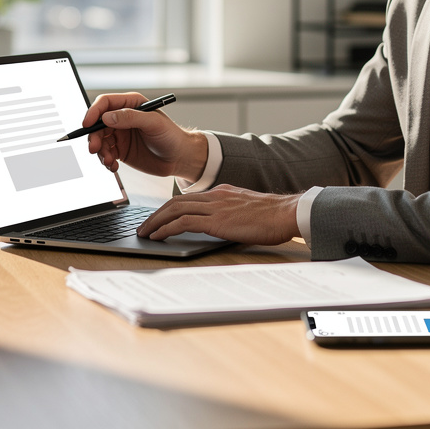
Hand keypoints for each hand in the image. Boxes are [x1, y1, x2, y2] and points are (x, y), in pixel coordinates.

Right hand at [85, 91, 207, 182]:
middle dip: (93, 137)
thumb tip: (107, 117)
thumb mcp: (153, 123)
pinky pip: (105, 154)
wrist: (179, 158)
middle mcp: (122, 118)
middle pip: (97, 124)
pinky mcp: (120, 150)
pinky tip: (114, 166)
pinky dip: (105, 161)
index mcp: (130, 104)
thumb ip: (131, 118)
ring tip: (110, 161)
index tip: (87, 124)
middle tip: (95, 149)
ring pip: (99, 140)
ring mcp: (120, 134)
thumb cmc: (172, 136)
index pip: (105, 103)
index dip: (93, 112)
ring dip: (100, 152)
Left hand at [136, 184, 300, 244]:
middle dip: (155, 215)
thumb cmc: (273, 216)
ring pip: (175, 210)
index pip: (187, 198)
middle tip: (143, 227)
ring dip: (155, 222)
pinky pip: (183, 222)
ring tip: (144, 234)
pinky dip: (166, 228)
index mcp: (221, 192)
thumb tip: (220, 225)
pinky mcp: (217, 220)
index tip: (158, 219)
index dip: (168, 209)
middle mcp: (215, 195)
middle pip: (175, 202)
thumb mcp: (246, 210)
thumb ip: (230, 213)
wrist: (287, 213)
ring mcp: (215, 206)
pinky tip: (158, 236)